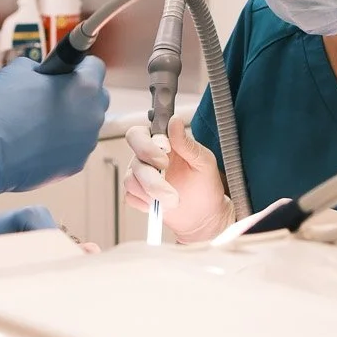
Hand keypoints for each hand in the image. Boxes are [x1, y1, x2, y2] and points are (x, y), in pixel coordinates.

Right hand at [0, 54, 108, 202]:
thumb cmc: (3, 111)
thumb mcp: (17, 71)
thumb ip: (39, 68)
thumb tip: (41, 74)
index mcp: (84, 87)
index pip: (95, 67)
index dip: (77, 67)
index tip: (65, 72)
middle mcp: (92, 115)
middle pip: (95, 97)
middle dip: (77, 94)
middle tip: (51, 96)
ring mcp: (85, 143)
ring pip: (84, 125)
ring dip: (70, 121)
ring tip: (40, 122)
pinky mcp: (74, 165)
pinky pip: (73, 148)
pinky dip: (61, 144)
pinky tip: (37, 142)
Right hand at [123, 114, 231, 244]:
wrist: (204, 216)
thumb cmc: (205, 185)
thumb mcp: (203, 161)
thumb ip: (187, 143)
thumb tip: (175, 121)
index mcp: (162, 144)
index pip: (139, 134)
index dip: (147, 144)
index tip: (165, 154)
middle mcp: (147, 158)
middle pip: (133, 157)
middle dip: (149, 173)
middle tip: (167, 180)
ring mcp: (141, 177)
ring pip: (131, 180)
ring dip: (153, 191)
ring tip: (173, 200)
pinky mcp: (138, 196)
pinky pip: (131, 197)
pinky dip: (146, 203)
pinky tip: (161, 205)